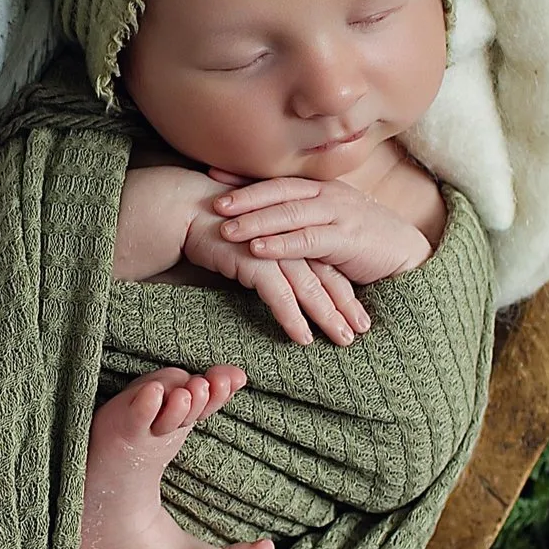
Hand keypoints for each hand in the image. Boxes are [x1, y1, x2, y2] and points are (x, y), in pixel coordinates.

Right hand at [181, 209, 370, 346]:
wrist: (187, 209)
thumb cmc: (217, 225)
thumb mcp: (256, 238)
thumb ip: (275, 251)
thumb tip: (286, 275)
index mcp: (295, 229)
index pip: (329, 263)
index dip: (345, 289)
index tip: (359, 311)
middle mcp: (290, 238)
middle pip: (327, 276)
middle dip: (346, 306)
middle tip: (361, 331)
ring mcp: (274, 249)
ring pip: (310, 288)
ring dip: (328, 316)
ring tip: (343, 339)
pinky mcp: (254, 260)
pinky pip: (279, 295)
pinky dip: (293, 318)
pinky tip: (303, 338)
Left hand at [207, 170, 432, 285]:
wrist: (406, 254)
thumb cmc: (363, 240)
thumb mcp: (329, 223)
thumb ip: (300, 218)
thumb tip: (262, 220)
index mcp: (321, 189)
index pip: (277, 179)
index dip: (244, 177)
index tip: (211, 175)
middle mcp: (328, 195)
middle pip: (280, 191)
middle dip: (244, 196)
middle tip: (213, 202)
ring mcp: (339, 215)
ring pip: (290, 214)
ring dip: (256, 221)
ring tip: (227, 229)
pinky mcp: (347, 240)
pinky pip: (308, 240)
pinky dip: (281, 244)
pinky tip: (258, 250)